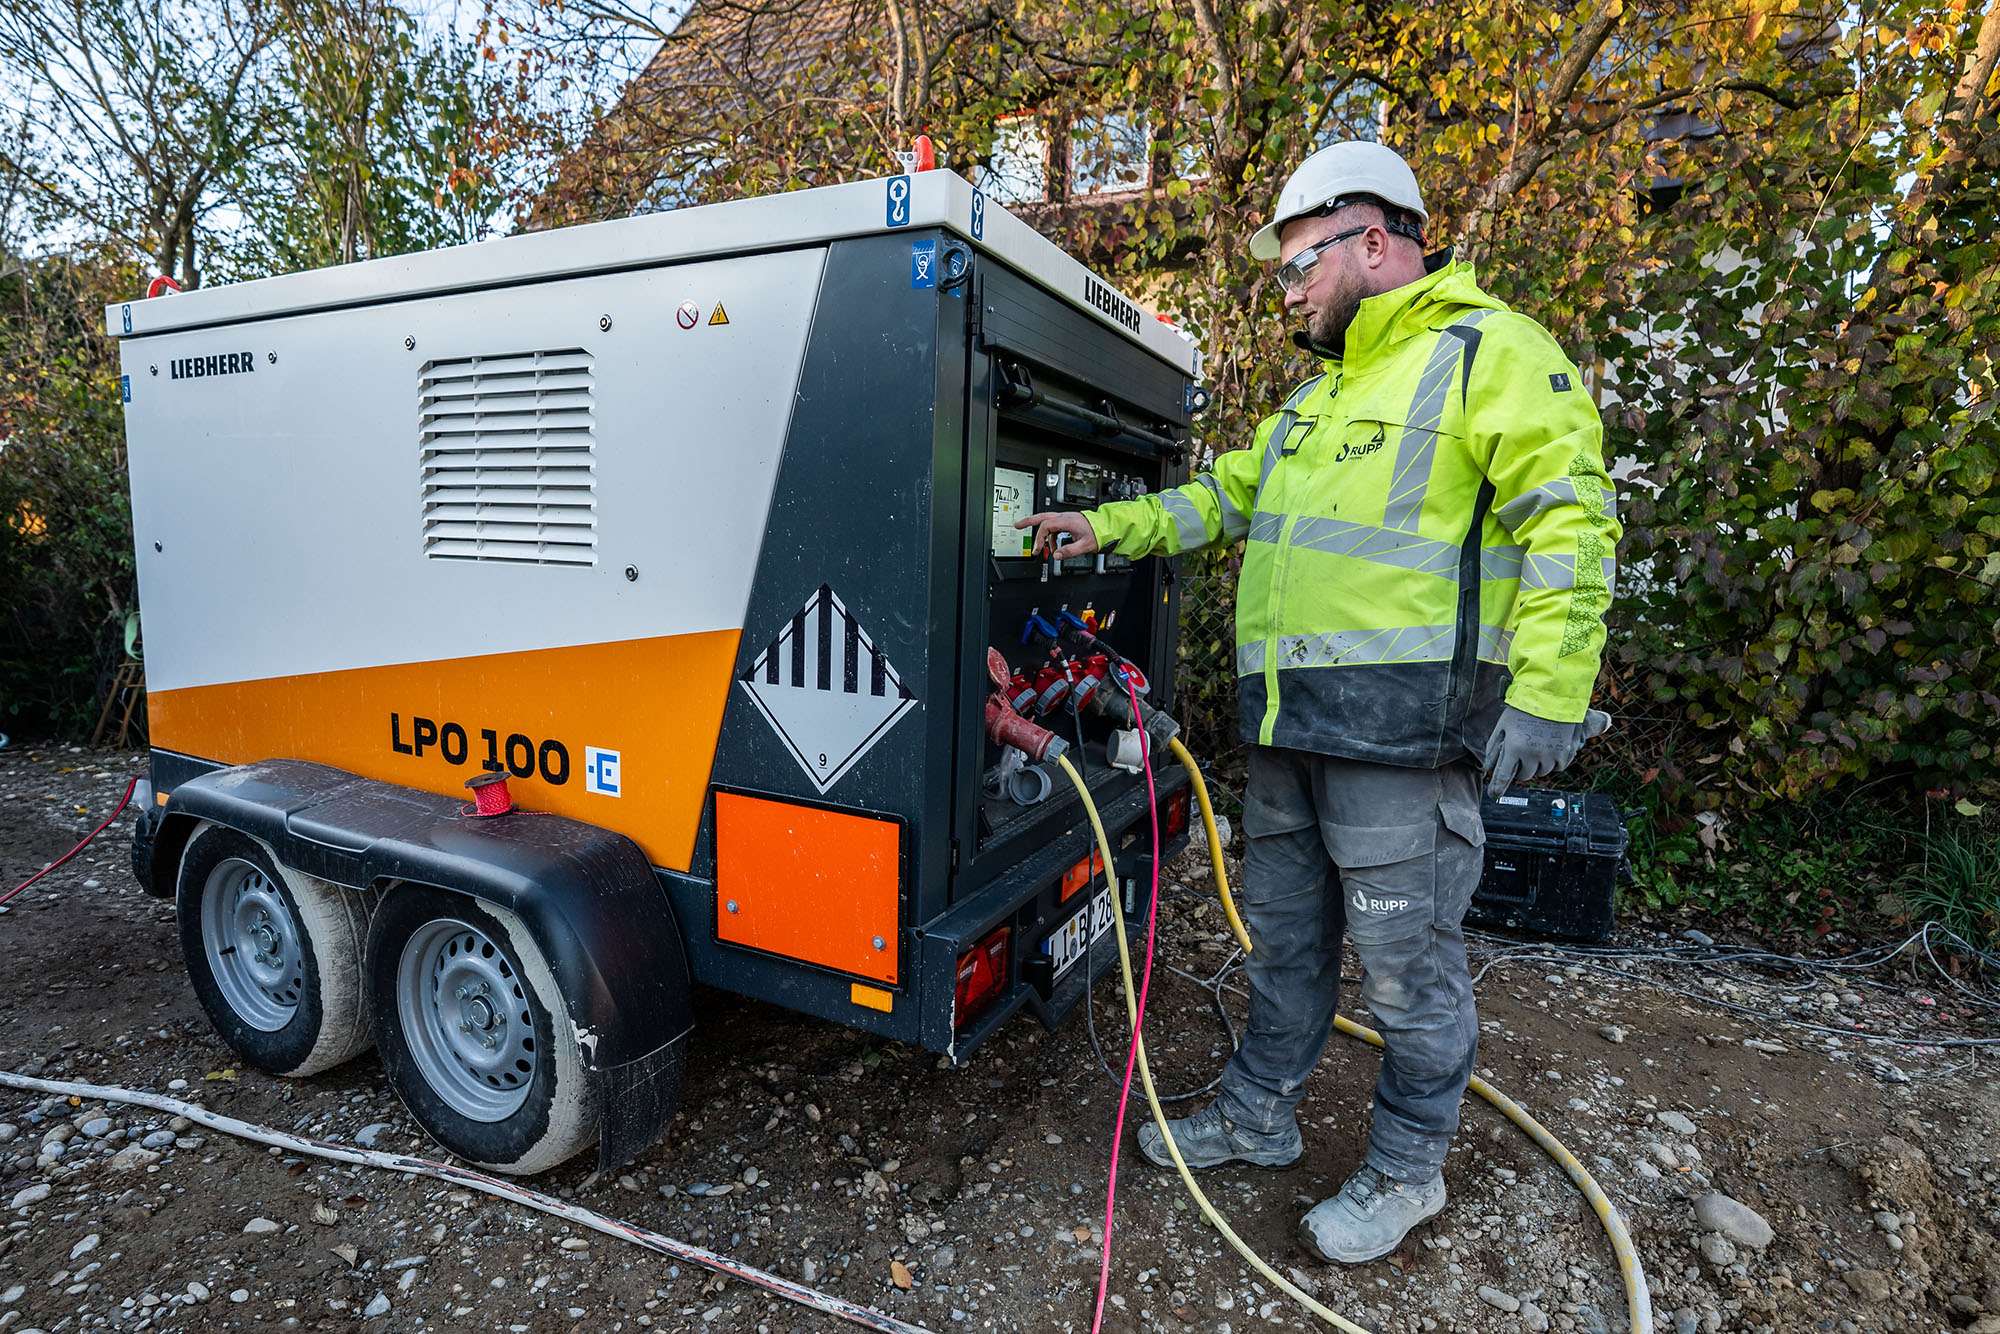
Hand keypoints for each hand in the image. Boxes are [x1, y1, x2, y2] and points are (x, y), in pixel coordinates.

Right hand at [1014, 511, 1098, 558]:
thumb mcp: (1084, 546)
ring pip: (1047, 521)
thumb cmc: (1097, 534)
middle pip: (1042, 516)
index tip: (1038, 549)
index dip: (1039, 538)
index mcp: (1067, 521)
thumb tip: (1056, 555)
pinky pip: (1054, 527)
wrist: (1106, 527)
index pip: (1046, 526)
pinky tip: (1054, 547)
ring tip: (1039, 546)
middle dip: (1028, 521)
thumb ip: (1069, 551)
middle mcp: (1064, 517)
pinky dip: (1051, 536)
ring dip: (1040, 533)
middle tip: (1017, 525)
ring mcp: (1066, 519)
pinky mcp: (1068, 522)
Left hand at [1483, 706, 1612, 798]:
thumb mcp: (1504, 724)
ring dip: (1537, 764)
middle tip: (1522, 752)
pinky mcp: (1566, 753)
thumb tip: (1488, 765)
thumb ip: (1495, 746)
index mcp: (1514, 747)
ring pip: (1541, 772)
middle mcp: (1533, 755)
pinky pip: (1558, 767)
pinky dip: (1553, 761)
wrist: (1555, 695)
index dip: (1497, 788)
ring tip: (1537, 743)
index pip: (1503, 776)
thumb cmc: (1525, 708)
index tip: (1494, 795)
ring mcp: (1551, 755)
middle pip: (1524, 775)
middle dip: (1520, 768)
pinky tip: (1550, 745)